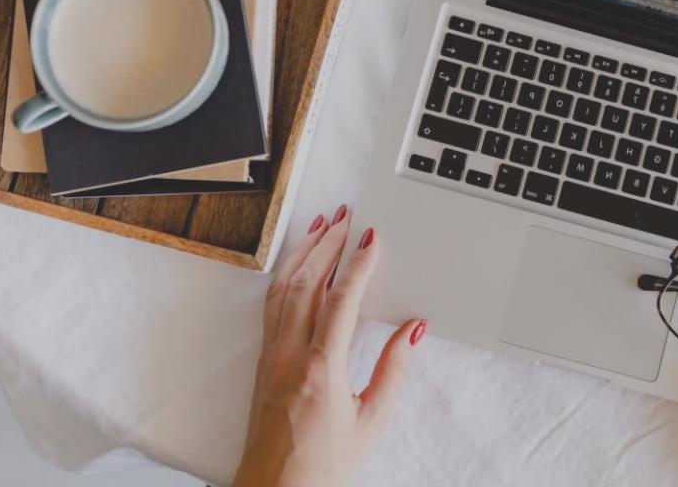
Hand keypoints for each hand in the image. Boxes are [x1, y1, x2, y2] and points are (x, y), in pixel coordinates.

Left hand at [232, 206, 426, 486]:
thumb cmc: (322, 464)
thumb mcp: (372, 419)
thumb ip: (394, 369)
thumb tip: (414, 328)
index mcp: (320, 369)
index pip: (340, 301)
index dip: (358, 264)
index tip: (372, 237)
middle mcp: (289, 355)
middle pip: (307, 282)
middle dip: (328, 243)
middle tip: (346, 215)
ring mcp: (272, 354)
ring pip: (284, 288)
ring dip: (303, 251)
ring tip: (321, 225)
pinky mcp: (264, 359)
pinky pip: (273, 304)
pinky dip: (286, 274)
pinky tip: (297, 262)